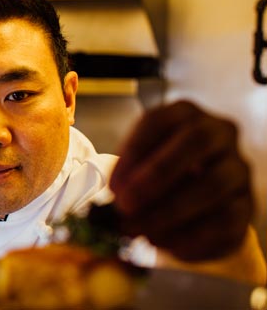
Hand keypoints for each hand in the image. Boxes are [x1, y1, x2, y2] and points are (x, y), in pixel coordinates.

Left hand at [109, 100, 253, 261]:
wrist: (191, 200)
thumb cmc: (157, 174)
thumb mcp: (137, 164)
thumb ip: (127, 174)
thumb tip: (118, 194)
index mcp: (183, 114)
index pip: (158, 121)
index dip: (133, 153)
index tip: (113, 185)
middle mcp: (218, 133)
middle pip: (196, 142)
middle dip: (157, 175)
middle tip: (126, 205)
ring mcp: (237, 168)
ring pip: (213, 185)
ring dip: (169, 212)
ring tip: (139, 230)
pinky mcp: (247, 205)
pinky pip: (226, 221)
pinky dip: (191, 237)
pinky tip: (164, 244)